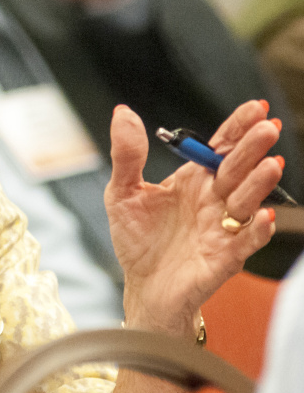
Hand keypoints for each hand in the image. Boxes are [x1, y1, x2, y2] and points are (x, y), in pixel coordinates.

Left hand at [104, 101, 279, 336]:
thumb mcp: (123, 192)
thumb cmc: (137, 239)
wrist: (142, 285)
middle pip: (237, 169)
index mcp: (193, 180)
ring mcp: (222, 227)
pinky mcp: (224, 257)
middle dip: (252, 148)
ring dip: (259, 184)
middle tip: (267, 127)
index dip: (237, 128)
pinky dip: (256, 230)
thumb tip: (122, 113)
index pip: (220, 148)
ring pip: (247, 201)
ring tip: (270, 164)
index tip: (255, 107)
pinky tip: (262, 216)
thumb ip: (127, 155)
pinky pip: (246, 242)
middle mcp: (213, 200)